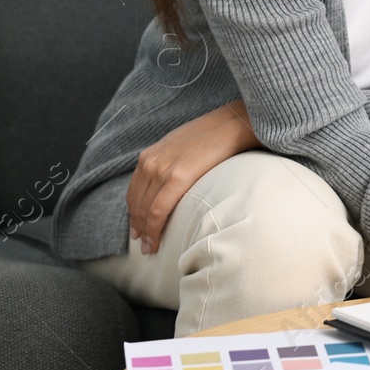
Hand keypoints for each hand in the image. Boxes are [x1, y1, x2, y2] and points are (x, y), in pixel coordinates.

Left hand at [127, 99, 257, 253]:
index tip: (138, 229)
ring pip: (145, 210)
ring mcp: (162, 169)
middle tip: (144, 245)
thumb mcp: (181, 146)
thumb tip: (169, 183)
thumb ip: (169, 163)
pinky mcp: (177, 177)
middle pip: (137, 203)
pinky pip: (158, 210)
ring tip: (151, 247)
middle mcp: (150, 162)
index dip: (134, 214)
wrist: (234, 123)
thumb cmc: (214, 136)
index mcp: (150, 155)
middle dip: (138, 227)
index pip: (134, 192)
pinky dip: (153, 229)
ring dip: (145, 232)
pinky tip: (156, 241)